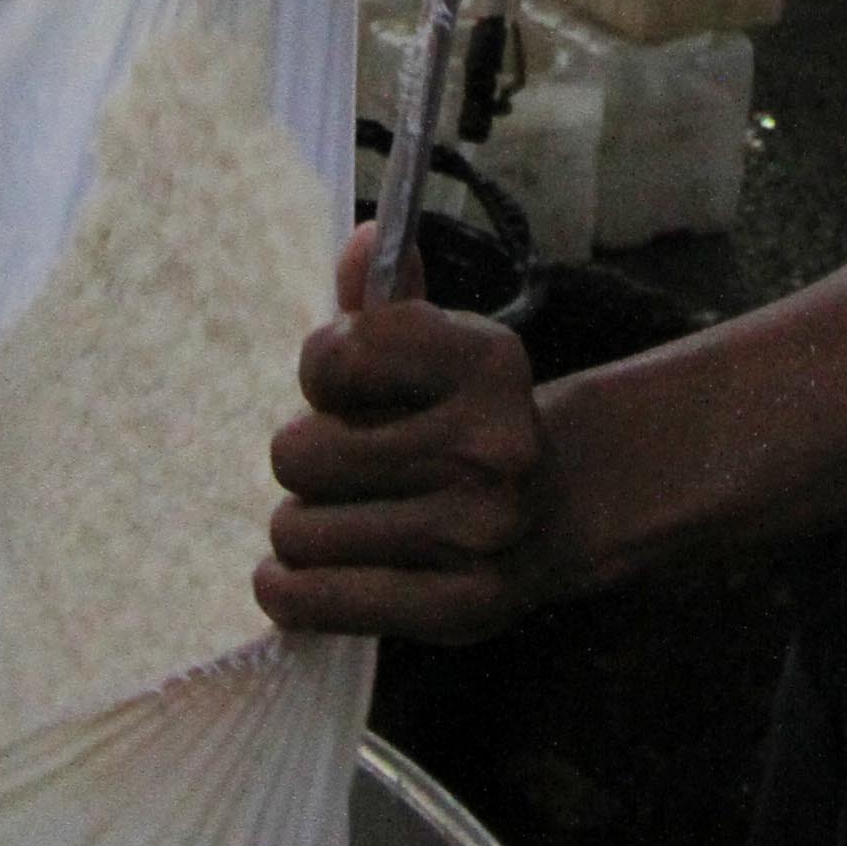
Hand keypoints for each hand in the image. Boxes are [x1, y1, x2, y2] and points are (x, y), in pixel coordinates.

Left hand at [255, 224, 569, 642]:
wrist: (558, 509)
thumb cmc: (465, 417)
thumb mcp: (438, 347)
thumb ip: (384, 300)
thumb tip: (360, 239)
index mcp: (488, 362)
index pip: (335, 356)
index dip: (321, 372)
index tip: (340, 388)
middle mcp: (492, 446)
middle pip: (298, 453)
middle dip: (305, 458)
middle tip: (338, 466)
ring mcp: (479, 532)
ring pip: (297, 529)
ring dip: (301, 525)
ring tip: (337, 518)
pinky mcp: (460, 606)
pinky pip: (318, 599)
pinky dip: (288, 591)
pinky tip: (288, 578)